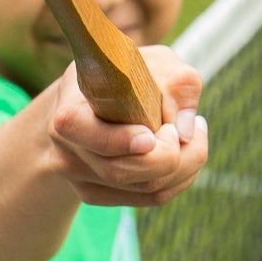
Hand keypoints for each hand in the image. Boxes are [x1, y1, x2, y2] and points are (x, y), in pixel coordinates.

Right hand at [47, 45, 206, 207]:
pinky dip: (179, 178)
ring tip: (193, 136)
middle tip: (193, 128)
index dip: (125, 141)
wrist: (87, 100)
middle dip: (173, 154)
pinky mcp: (97, 195)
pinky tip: (183, 153)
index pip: (94, 140)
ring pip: (145, 190)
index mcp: (70, 116)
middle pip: (124, 172)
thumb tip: (187, 131)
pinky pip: (151, 197)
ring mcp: (80, 180)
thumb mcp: (152, 62)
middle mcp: (67, 154)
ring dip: (185, 166)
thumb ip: (177, 84)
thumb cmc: (124, 76)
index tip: (157, 130)